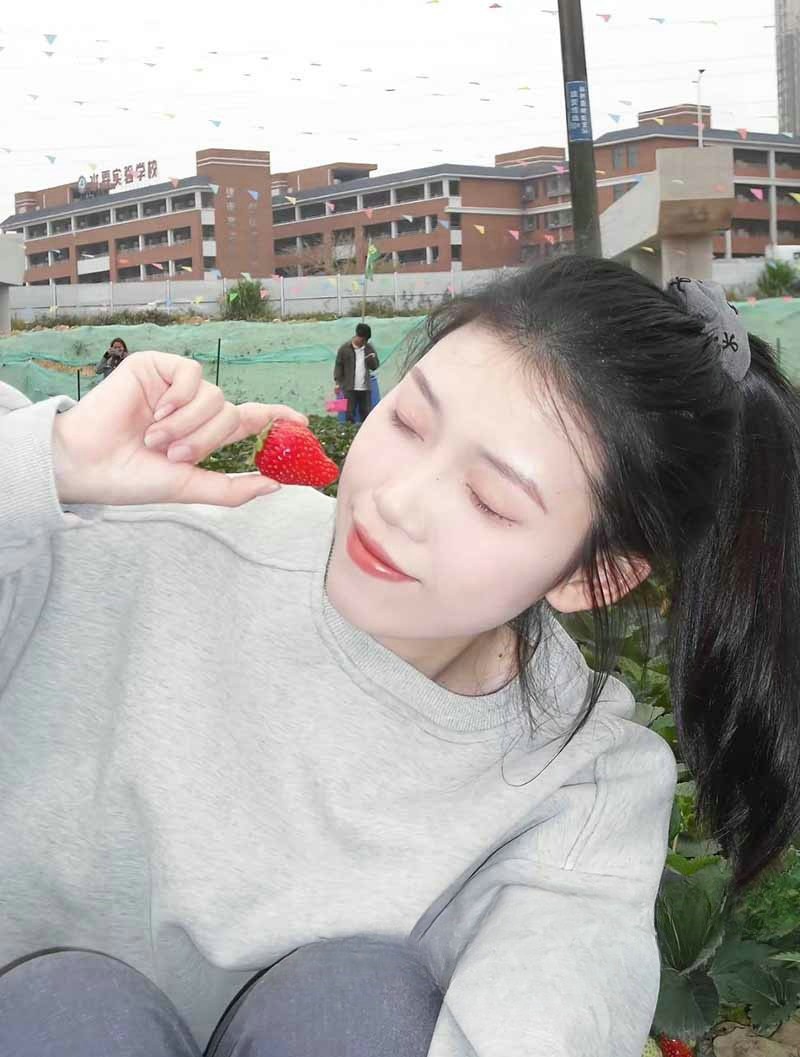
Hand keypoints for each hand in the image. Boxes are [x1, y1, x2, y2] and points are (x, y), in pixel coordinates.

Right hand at [52, 350, 307, 507]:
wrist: (89, 464)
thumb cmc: (132, 478)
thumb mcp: (189, 487)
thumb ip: (231, 488)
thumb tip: (275, 484)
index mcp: (204, 434)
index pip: (249, 420)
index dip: (277, 417)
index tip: (304, 422)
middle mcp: (194, 408)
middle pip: (231, 414)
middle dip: (208, 439)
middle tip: (174, 455)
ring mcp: (175, 387)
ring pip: (214, 395)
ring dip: (189, 423)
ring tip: (156, 438)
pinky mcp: (156, 367)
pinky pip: (191, 373)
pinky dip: (181, 396)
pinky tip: (158, 411)